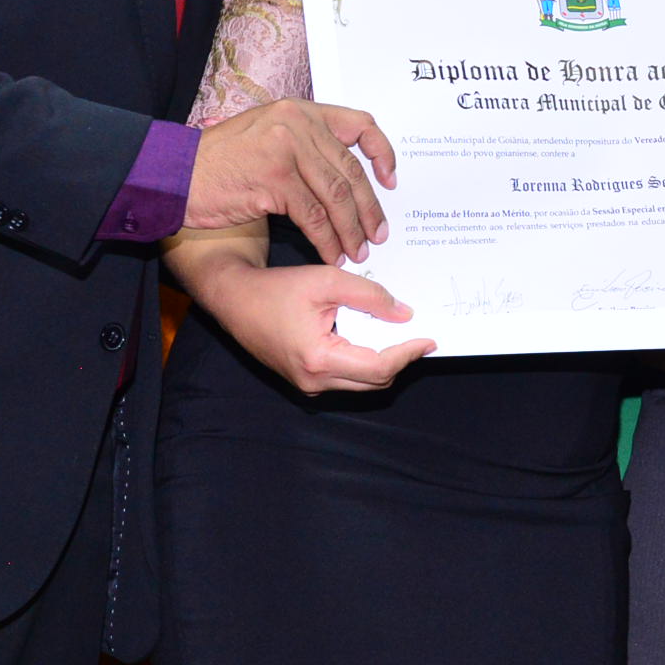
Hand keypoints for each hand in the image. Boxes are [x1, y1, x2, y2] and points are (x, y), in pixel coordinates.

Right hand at [183, 252, 431, 392]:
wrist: (234, 299)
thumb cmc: (275, 288)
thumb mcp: (327, 281)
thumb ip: (370, 296)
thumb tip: (404, 314)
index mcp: (319, 359)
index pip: (379, 368)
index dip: (408, 354)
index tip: (430, 340)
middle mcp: (314, 381)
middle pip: (374, 381)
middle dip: (400, 359)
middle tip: (419, 336)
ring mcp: (308, 384)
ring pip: (361, 382)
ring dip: (383, 360)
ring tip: (399, 334)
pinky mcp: (305, 379)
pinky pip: (345, 376)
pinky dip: (364, 360)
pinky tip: (372, 337)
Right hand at [188, 101, 396, 261]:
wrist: (173, 175)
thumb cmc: (216, 162)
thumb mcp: (265, 136)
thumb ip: (304, 144)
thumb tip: (345, 176)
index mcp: (300, 110)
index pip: (360, 123)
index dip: (382, 152)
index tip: (390, 180)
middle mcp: (297, 123)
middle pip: (351, 169)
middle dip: (369, 208)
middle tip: (379, 234)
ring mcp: (286, 148)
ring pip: (336, 197)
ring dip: (351, 230)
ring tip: (357, 252)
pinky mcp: (274, 178)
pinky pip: (313, 217)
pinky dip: (327, 241)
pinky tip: (331, 255)